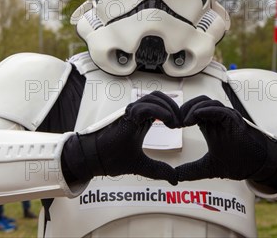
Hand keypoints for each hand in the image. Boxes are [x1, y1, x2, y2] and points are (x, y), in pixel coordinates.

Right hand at [62, 91, 180, 185]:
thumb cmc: (113, 158)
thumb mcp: (143, 165)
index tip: (180, 126)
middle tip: (181, 122)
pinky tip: (168, 122)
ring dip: (168, 107)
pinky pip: (146, 107)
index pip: (160, 104)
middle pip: (159, 97)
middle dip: (173, 106)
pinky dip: (159, 111)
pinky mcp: (126, 117)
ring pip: (154, 98)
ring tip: (175, 123)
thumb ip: (159, 170)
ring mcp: (130, 113)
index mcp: (141, 120)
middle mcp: (136, 113)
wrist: (95, 160)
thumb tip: (175, 179)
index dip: (173, 111)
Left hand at [175, 96, 276, 190]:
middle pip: (197, 101)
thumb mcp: (207, 168)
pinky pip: (219, 109)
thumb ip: (191, 170)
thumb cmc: (237, 162)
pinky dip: (206, 111)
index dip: (180, 114)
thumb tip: (174, 177)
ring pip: (207, 102)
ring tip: (183, 122)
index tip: (170, 126)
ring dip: (193, 108)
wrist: (256, 166)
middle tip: (174, 121)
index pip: (192, 110)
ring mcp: (226, 117)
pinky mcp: (234, 119)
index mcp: (210, 125)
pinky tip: (194, 119)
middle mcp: (217, 118)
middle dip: (184, 108)